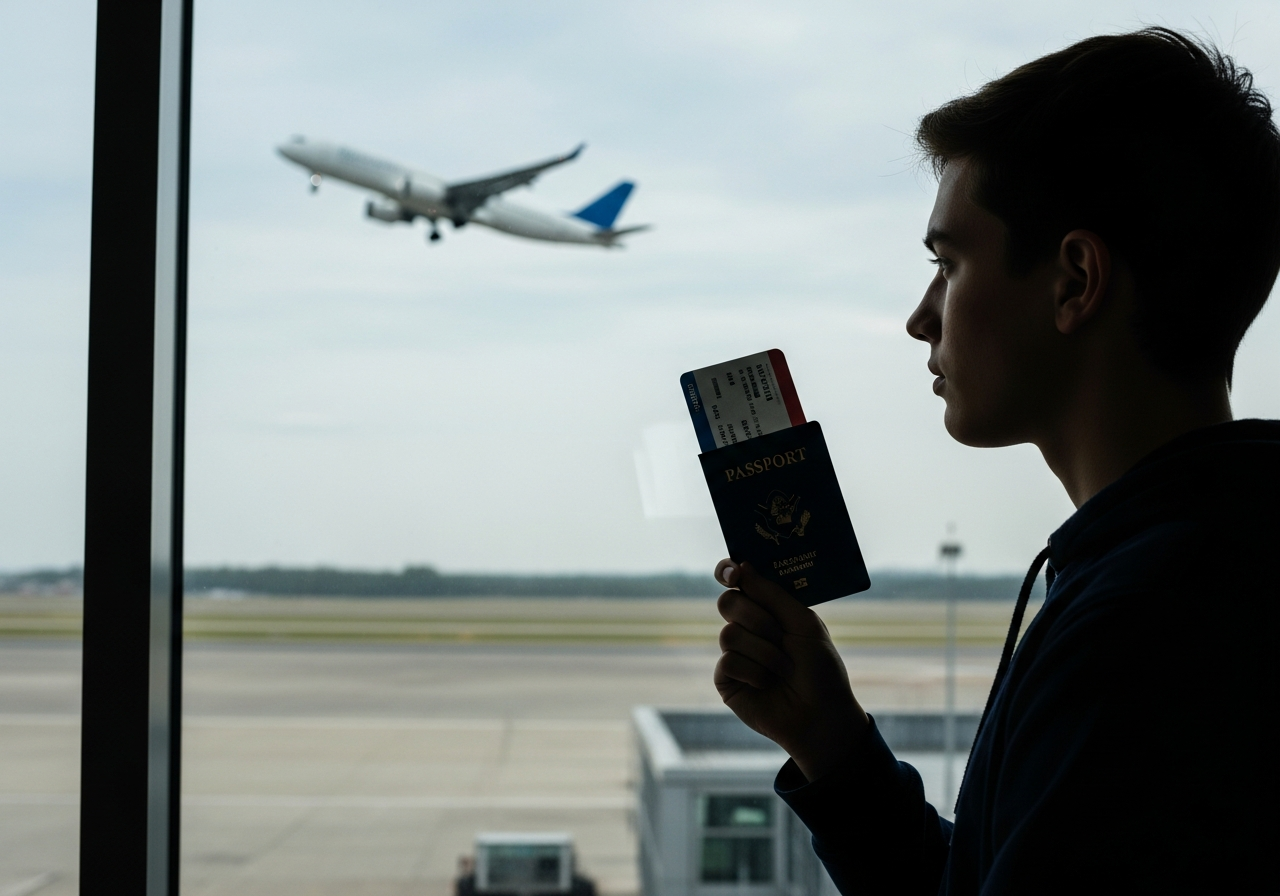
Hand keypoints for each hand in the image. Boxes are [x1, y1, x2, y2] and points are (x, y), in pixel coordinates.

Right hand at [713, 559, 868, 781]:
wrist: (822, 716)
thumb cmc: (820, 669)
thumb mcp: (805, 624)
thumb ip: (773, 595)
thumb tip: (742, 566)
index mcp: (768, 610)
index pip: (739, 582)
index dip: (729, 571)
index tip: (733, 571)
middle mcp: (748, 628)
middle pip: (728, 602)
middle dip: (756, 617)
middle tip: (778, 635)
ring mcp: (735, 653)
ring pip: (728, 634)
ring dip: (763, 651)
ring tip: (783, 669)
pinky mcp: (726, 680)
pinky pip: (728, 662)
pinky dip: (754, 672)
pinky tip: (767, 684)